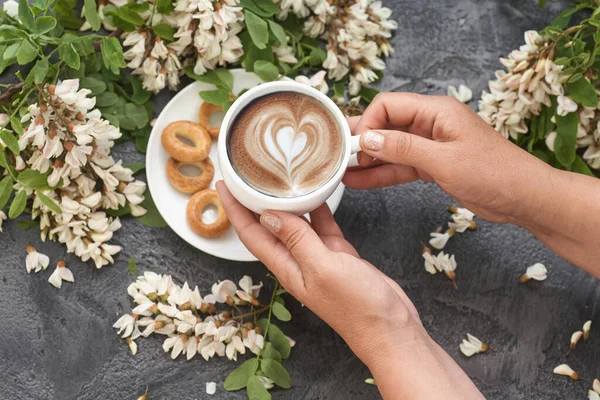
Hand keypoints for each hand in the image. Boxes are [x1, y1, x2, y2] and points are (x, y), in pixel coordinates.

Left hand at [216, 181, 483, 398]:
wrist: (389, 326)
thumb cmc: (356, 307)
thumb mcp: (323, 268)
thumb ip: (297, 240)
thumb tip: (268, 216)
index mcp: (286, 266)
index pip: (251, 234)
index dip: (234, 210)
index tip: (222, 185)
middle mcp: (297, 261)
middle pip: (268, 226)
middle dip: (253, 202)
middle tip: (246, 174)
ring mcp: (317, 257)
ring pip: (295, 223)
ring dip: (286, 202)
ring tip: (279, 177)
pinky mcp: (337, 254)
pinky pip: (321, 225)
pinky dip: (318, 208)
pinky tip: (317, 192)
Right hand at [343, 93, 553, 224]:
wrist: (523, 198)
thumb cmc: (494, 173)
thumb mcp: (443, 160)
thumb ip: (403, 148)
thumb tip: (367, 138)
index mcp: (436, 111)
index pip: (389, 105)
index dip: (368, 123)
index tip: (354, 145)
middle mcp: (431, 124)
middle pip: (386, 125)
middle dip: (362, 141)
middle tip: (337, 156)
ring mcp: (431, 145)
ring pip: (391, 148)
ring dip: (368, 160)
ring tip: (341, 172)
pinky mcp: (433, 165)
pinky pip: (400, 166)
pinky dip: (382, 173)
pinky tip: (361, 181)